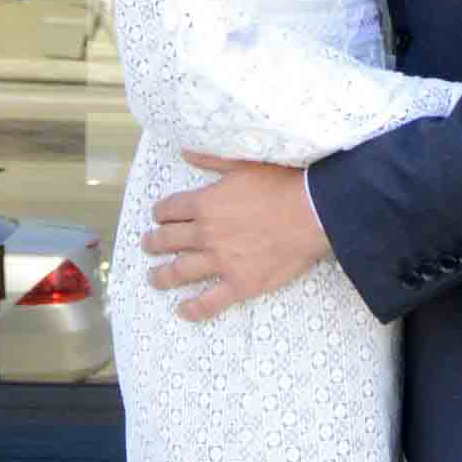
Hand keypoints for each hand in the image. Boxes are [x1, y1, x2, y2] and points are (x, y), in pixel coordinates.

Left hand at [149, 158, 327, 321]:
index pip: (169, 209)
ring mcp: (221, 261)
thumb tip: (185, 151)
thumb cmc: (282, 185)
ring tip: (154, 277)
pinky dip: (193, 309)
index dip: (160, 213)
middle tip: (148, 244)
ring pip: (179, 272)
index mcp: (204, 203)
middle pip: (168, 240)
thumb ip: (211, 158)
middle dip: (154, 242)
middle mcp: (206, 234)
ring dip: (161, 275)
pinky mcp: (239, 284)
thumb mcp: (244, 163)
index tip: (158, 216)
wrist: (313, 213)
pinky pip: (209, 302)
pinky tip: (183, 310)